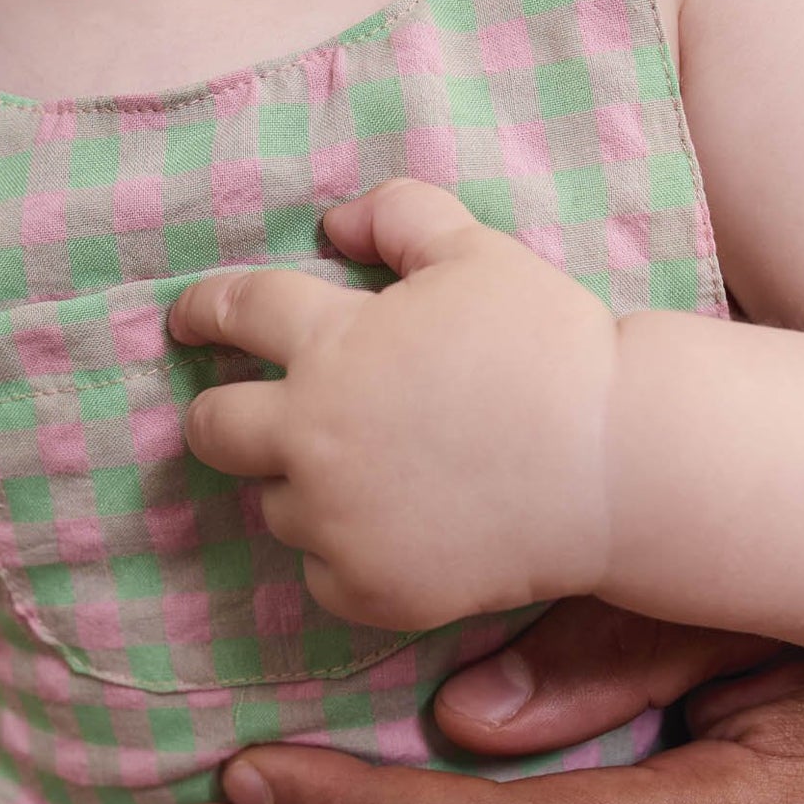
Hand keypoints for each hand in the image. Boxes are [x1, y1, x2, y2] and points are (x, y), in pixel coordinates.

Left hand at [168, 179, 618, 630]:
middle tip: (247, 416)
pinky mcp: (366, 588)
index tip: (186, 321)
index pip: (234, 313)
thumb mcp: (478, 252)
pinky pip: (321, 571)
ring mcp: (335, 521)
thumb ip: (398, 216)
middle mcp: (312, 437)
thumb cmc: (549, 348)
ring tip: (377, 475)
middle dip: (217, 415)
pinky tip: (400, 530)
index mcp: (329, 347)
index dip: (201, 310)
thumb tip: (332, 221)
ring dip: (305, 486)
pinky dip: (347, 553)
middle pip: (210, 429)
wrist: (617, 465)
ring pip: (275, 505)